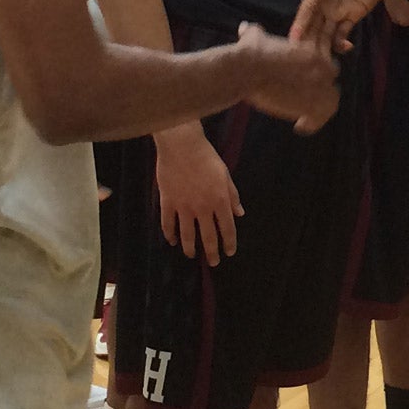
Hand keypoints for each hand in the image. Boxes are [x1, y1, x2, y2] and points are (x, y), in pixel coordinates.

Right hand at [154, 126, 242, 263]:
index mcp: (220, 201)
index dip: (229, 243)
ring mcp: (184, 207)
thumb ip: (233, 196)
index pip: (227, 228)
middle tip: (213, 263)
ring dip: (190, 248)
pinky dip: (170, 234)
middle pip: (208, 236)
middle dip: (212, 252)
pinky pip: (168, 223)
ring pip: (187, 235)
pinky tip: (172, 241)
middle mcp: (203, 208)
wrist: (182, 146)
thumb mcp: (225, 175)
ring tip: (191, 255)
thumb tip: (240, 213)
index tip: (229, 252)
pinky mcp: (168, 202)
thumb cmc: (207, 158)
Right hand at [233, 22, 338, 132]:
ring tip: (304, 120)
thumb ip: (255, 33)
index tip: (304, 87)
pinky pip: (319, 118)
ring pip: (330, 102)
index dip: (317, 78)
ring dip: (320, 112)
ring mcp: (318, 86)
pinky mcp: (311, 103)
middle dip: (321, 95)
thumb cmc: (250, 53)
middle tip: (306, 105)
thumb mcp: (255, 37)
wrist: (248, 69)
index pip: (327, 67)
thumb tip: (244, 27)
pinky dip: (311, 125)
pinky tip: (299, 128)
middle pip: (330, 85)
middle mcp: (320, 68)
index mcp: (312, 52)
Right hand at [294, 0, 395, 54]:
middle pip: (312, 22)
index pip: (308, 3)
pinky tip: (346, 47)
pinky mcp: (350, 16)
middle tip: (300, 60)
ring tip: (319, 63)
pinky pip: (341, 33)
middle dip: (306, 39)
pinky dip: (341, 42)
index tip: (293, 37)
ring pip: (324, 31)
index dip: (301, 19)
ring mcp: (336, 8)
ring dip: (320, 45)